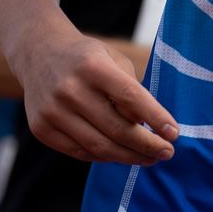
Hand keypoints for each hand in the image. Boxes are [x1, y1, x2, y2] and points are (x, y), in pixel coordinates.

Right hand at [17, 28, 178, 164]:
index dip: (155, 118)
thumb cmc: (87, 58)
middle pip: (117, 129)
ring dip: (129, 157)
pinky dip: (105, 157)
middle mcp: (69, 89)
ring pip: (99, 147)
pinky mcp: (41, 128)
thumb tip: (148, 128)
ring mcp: (52, 111)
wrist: (38, 53)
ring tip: (149, 158)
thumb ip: (132, 91)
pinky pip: (80, 152)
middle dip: (147, 145)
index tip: (174, 134)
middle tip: (167, 152)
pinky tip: (121, 155)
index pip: (130, 97)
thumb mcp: (113, 60)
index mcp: (92, 66)